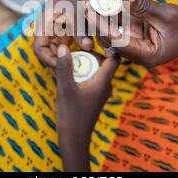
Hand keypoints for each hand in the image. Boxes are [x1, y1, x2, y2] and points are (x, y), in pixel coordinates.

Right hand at [33, 0, 92, 66]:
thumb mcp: (75, 10)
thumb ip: (79, 28)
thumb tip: (87, 47)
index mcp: (43, 25)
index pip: (39, 48)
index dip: (48, 59)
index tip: (62, 65)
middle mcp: (49, 30)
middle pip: (49, 52)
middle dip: (61, 61)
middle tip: (76, 68)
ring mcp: (58, 32)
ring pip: (61, 50)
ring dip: (71, 56)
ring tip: (83, 63)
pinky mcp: (67, 32)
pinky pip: (70, 45)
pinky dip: (78, 49)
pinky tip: (89, 54)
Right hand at [55, 44, 119, 170]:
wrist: (74, 140)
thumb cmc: (71, 115)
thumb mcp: (65, 89)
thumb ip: (64, 68)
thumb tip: (64, 47)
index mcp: (103, 82)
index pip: (114, 59)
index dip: (107, 46)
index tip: (95, 37)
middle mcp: (106, 86)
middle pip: (104, 63)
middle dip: (91, 53)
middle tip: (77, 44)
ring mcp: (100, 93)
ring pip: (97, 71)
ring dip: (86, 63)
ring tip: (71, 55)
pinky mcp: (93, 98)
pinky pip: (92, 79)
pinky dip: (83, 72)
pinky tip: (70, 71)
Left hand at [84, 0, 177, 67]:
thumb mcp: (166, 14)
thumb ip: (144, 6)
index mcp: (145, 56)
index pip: (117, 42)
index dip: (101, 26)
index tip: (88, 11)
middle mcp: (136, 54)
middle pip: (109, 38)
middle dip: (96, 20)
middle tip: (83, 1)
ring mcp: (134, 45)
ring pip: (110, 31)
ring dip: (99, 15)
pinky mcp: (133, 36)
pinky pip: (118, 24)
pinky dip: (110, 12)